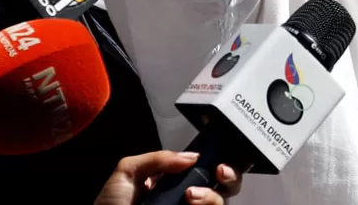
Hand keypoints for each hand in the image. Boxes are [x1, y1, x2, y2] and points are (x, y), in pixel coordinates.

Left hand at [93, 151, 241, 204]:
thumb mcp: (127, 173)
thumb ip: (157, 158)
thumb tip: (191, 156)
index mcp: (173, 183)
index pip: (205, 169)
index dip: (218, 160)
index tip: (217, 159)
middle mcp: (186, 201)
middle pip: (224, 185)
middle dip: (230, 175)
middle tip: (220, 173)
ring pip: (221, 203)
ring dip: (214, 196)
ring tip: (192, 197)